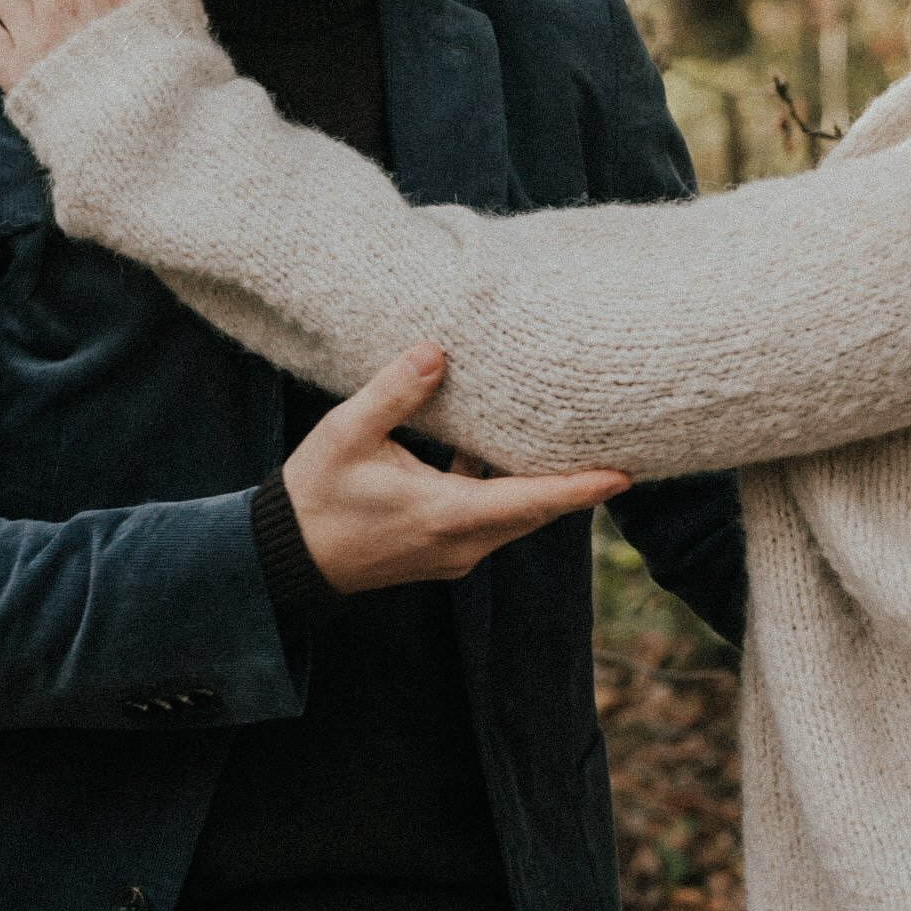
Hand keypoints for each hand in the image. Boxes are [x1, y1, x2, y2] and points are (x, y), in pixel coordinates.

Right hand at [283, 346, 628, 592]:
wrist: (285, 558)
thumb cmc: (315, 495)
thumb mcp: (348, 434)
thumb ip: (394, 393)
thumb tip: (435, 352)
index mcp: (447, 515)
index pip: (531, 502)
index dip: (580, 487)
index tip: (625, 474)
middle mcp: (461, 543)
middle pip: (536, 512)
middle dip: (576, 483)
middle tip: (616, 447)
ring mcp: (453, 554)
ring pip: (515, 519)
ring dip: (540, 488)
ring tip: (573, 445)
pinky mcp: (441, 552)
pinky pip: (491, 521)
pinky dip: (507, 493)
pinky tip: (503, 453)